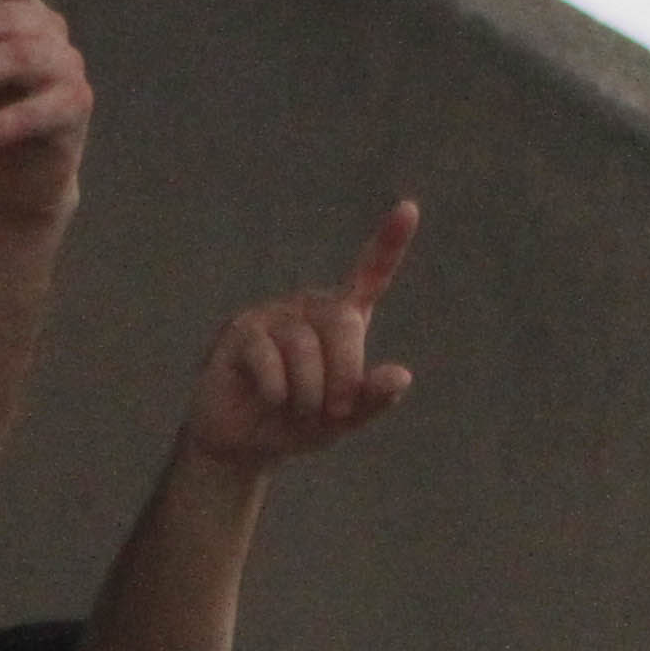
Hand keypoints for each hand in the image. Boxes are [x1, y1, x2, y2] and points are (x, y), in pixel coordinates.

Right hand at [181, 205, 417, 467]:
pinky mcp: (240, 331)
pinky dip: (278, 392)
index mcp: (342, 320)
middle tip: (333, 411)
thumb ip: (373, 399)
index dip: (389, 243)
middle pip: (343, 323)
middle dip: (344, 376)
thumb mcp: (345, 418)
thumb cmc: (300, 422)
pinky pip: (270, 360)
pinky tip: (270, 400)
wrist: (245, 441)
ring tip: (296, 409)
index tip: (409, 208)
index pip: (370, 276)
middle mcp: (309, 308)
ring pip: (305, 348)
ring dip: (309, 394)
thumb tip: (402, 375)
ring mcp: (272, 315)